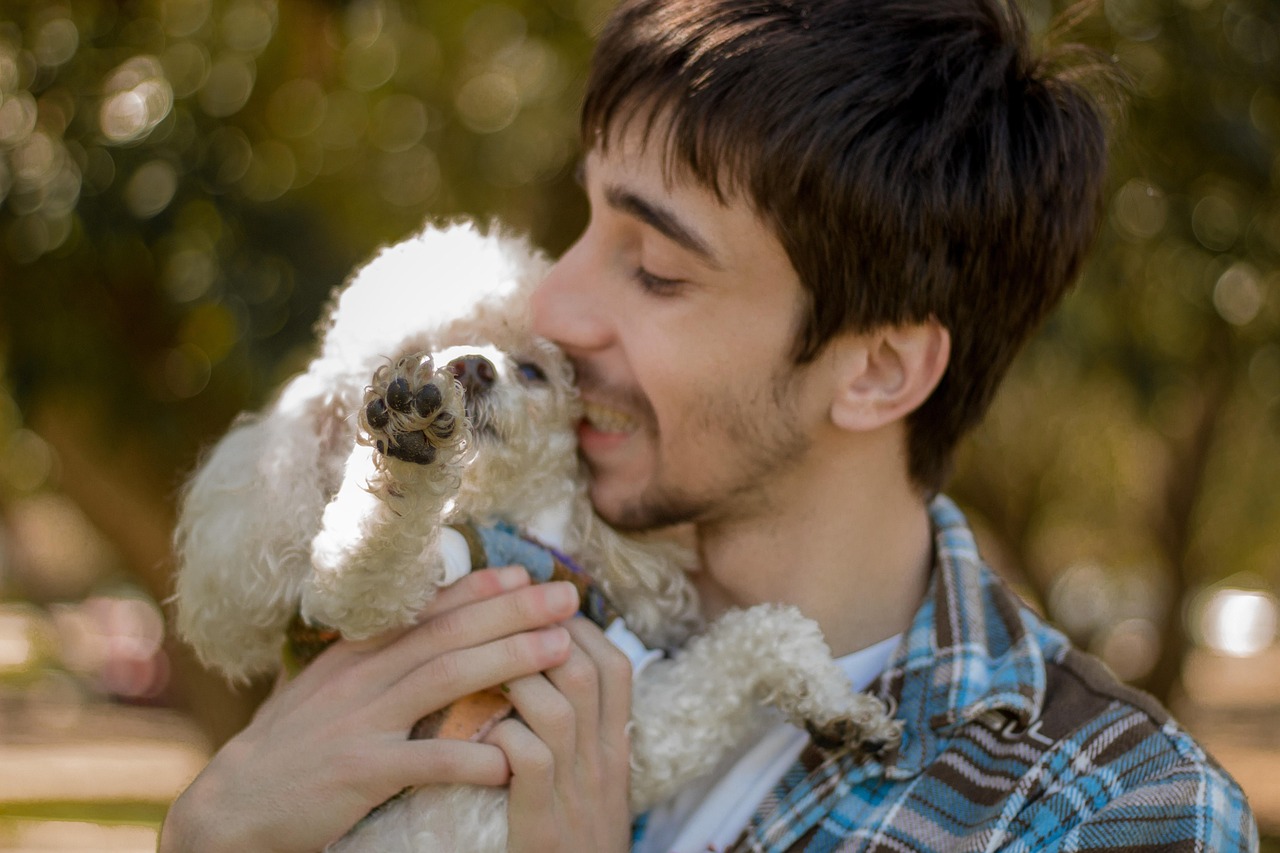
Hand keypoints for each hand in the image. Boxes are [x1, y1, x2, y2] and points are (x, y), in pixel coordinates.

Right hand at [160, 567, 579, 852]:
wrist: (228, 809)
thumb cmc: (289, 748)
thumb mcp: (327, 689)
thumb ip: (372, 660)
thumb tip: (420, 632)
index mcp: (356, 655)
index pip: (426, 610)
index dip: (479, 588)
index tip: (525, 572)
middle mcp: (362, 677)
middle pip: (449, 633)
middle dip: (513, 611)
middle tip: (568, 597)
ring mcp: (361, 721)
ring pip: (447, 678)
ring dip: (509, 659)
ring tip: (559, 650)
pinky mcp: (359, 772)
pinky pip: (424, 761)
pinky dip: (470, 758)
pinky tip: (509, 758)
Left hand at [486, 617, 633, 852]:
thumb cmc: (575, 840)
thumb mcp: (592, 781)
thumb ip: (580, 730)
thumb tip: (551, 671)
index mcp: (616, 748)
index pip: (615, 664)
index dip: (580, 627)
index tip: (541, 610)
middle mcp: (604, 763)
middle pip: (587, 673)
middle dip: (542, 636)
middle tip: (502, 621)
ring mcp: (577, 795)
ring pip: (557, 709)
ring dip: (516, 680)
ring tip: (481, 670)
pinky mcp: (544, 829)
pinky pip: (530, 762)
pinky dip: (503, 738)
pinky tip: (478, 733)